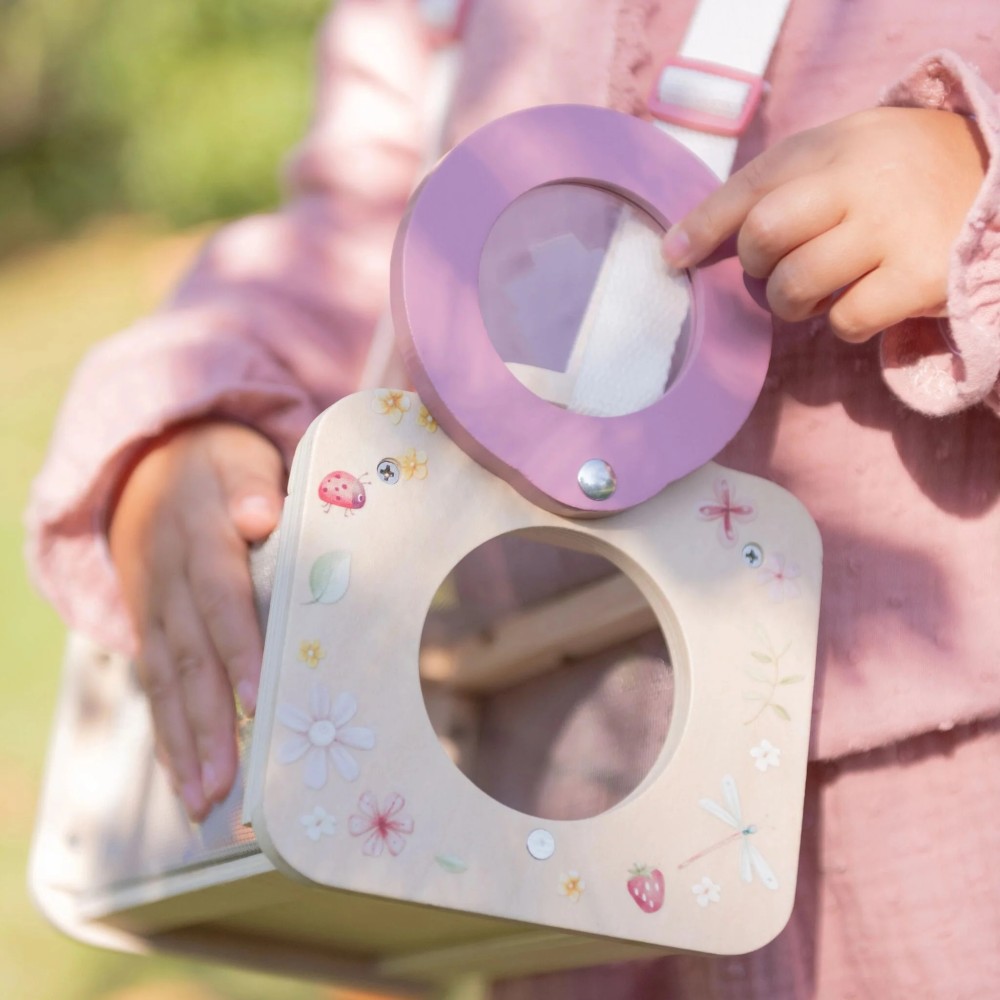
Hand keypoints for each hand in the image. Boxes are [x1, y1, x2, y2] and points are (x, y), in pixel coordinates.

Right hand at [109, 421, 284, 819]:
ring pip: (166, 684)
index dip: (239, 648)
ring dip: (184, 745)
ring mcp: (154, 613)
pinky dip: (167, 736)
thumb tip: (262, 513)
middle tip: (227, 784)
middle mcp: (170, 584)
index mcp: (199, 538)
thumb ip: (250, 485)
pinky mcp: (150, 633)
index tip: (259, 698)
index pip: (221, 598)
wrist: (152, 469)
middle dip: (207, 724)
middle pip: (189, 659)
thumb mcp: (237, 461)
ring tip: (203, 801)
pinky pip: (155, 687)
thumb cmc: (220, 469)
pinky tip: (183, 781)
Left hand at [662, 107, 987, 340]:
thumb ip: (773, 190)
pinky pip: (844, 320)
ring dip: (791, 302)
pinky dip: (840, 322)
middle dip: (755, 266)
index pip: (749, 187)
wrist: (990, 176)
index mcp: (829, 148)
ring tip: (817, 287)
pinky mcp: (918, 278)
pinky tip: (862, 299)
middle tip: (776, 266)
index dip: (702, 227)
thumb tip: (686, 246)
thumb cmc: (888, 176)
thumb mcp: (836, 158)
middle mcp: (857, 183)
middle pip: (763, 238)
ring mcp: (890, 230)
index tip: (672, 257)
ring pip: (794, 287)